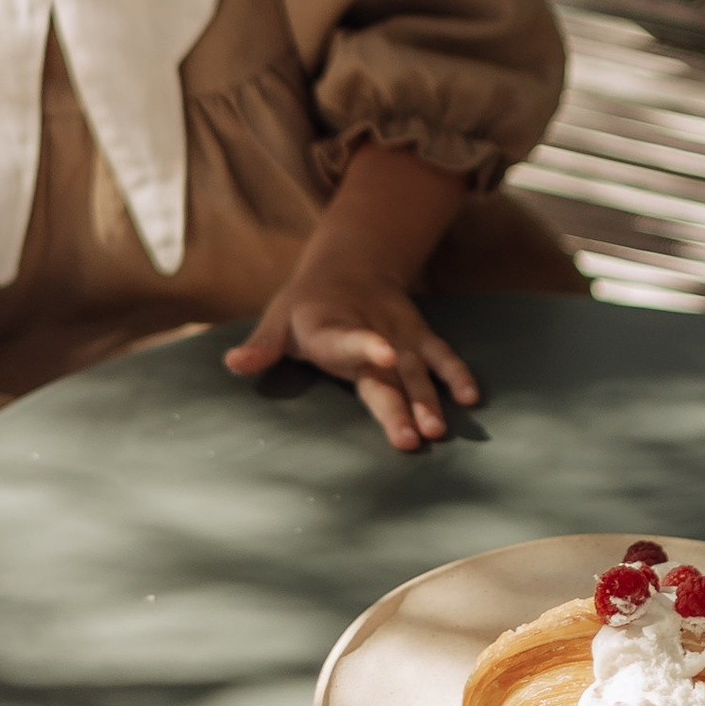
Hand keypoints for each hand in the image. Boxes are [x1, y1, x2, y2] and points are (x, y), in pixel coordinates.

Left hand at [226, 256, 478, 451]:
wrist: (348, 266)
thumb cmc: (303, 307)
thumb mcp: (276, 321)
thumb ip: (262, 347)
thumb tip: (233, 364)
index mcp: (330, 330)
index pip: (347, 339)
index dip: (365, 345)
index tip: (384, 356)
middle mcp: (370, 334)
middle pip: (387, 373)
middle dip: (402, 404)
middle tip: (412, 438)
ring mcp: (398, 337)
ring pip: (416, 371)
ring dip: (429, 401)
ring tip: (437, 431)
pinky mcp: (417, 338)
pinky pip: (440, 356)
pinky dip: (456, 373)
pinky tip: (470, 397)